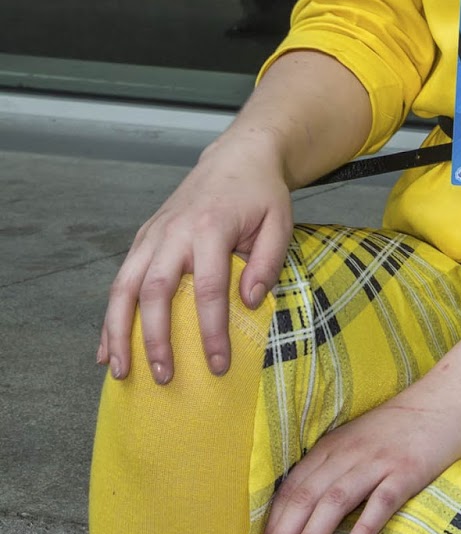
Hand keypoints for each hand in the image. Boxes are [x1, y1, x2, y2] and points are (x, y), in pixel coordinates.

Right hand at [99, 131, 292, 383]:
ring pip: (125, 286)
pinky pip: (120, 280)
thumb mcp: (280, 222)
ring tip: (120, 371)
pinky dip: (110, 316)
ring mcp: (153, 235)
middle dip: (155, 337)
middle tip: (163, 376)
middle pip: (156, 290)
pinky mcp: (143, 238)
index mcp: (211, 227)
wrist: (236, 157)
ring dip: (118, 331)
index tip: (217, 365)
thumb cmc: (260, 194)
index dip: (212, 331)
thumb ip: (267, 262)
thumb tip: (249, 302)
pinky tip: (106, 348)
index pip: (210, 289)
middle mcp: (174, 232)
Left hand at [256, 384, 460, 533]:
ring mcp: (377, 461)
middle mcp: (348, 453)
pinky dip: (362, 530)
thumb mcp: (357, 442)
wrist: (447, 401)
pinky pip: (380, 503)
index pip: (291, 489)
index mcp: (331, 447)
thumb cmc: (399, 429)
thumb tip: (302, 516)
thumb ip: (331, 470)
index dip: (272, 525)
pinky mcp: (406, 471)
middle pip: (306, 497)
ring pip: (334, 501)